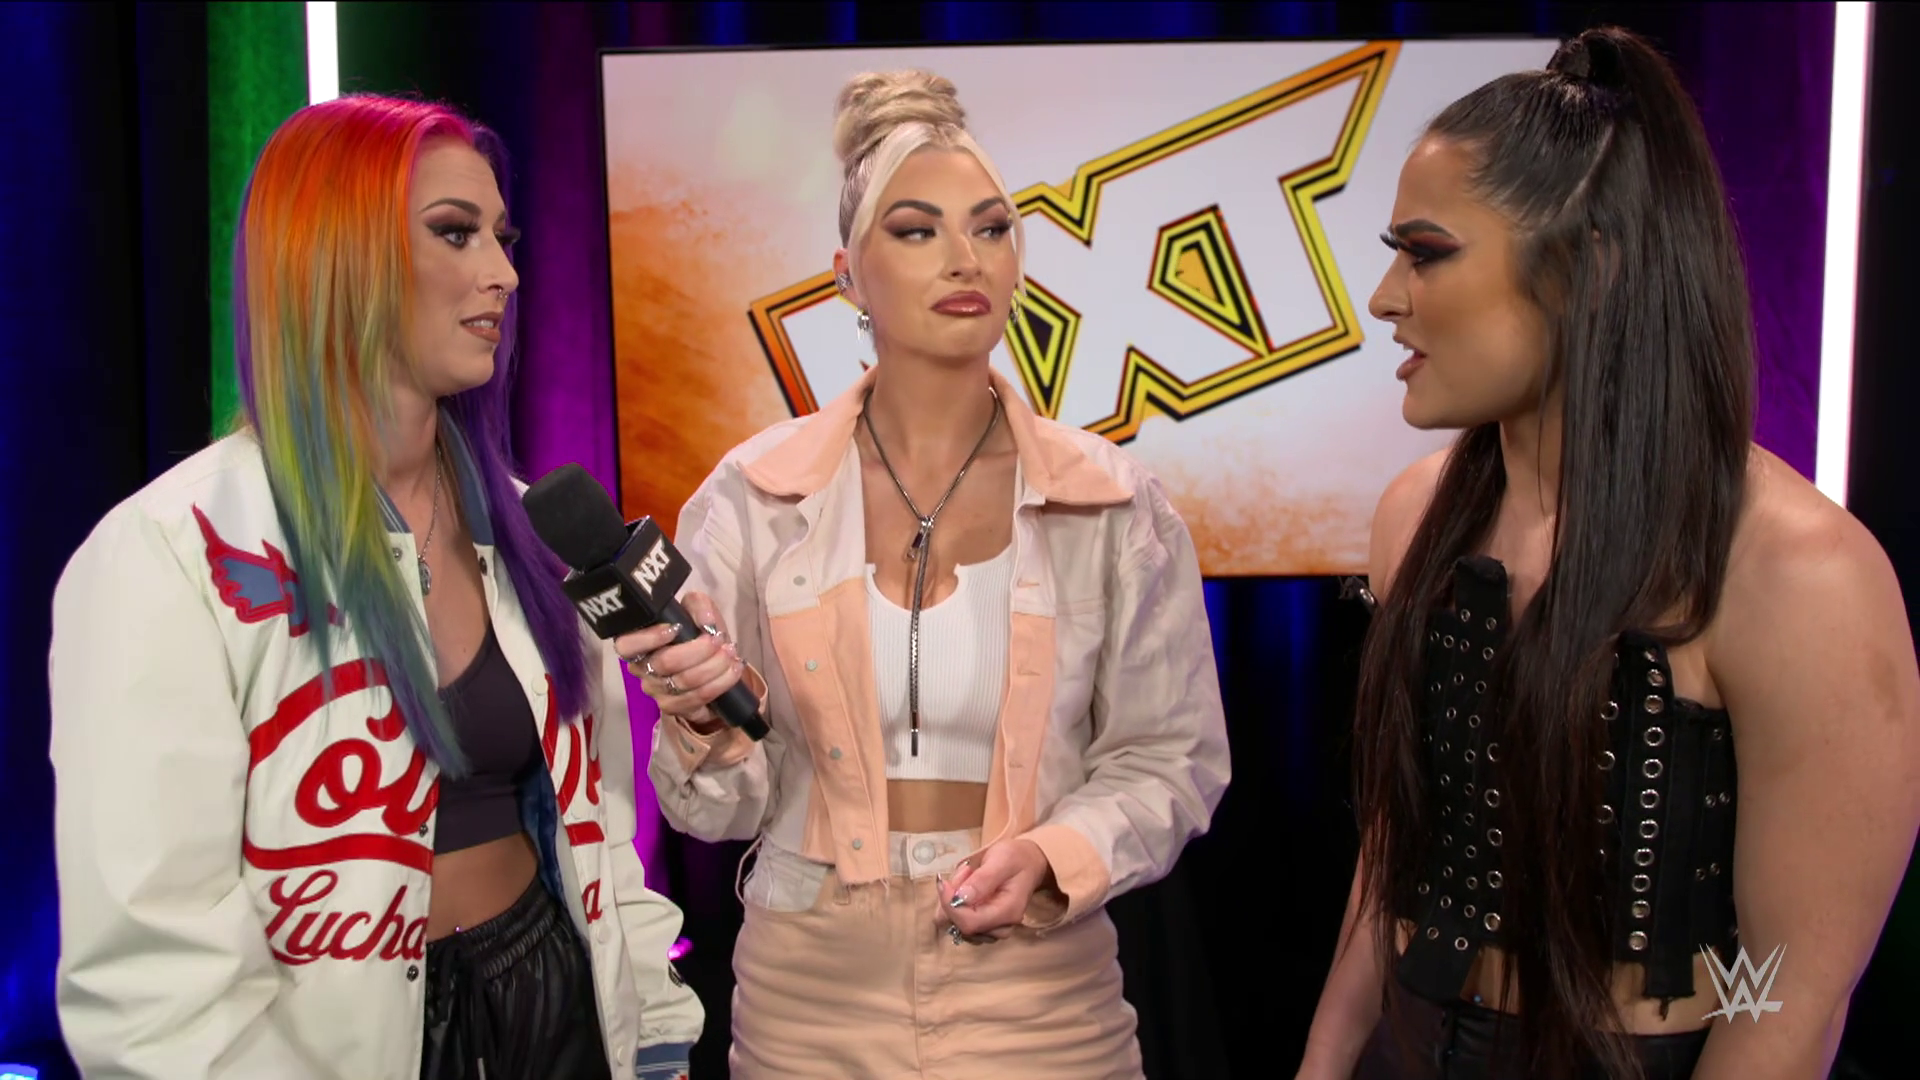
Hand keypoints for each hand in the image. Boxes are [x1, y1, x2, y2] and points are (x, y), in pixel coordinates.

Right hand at [613, 592, 742, 733]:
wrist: (710, 663)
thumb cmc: (695, 633)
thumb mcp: (696, 611)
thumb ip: (698, 605)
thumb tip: (705, 621)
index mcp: (638, 643)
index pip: (627, 644)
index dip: (650, 637)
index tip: (678, 628)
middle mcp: (641, 669)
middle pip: (665, 662)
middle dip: (699, 650)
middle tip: (719, 639)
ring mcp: (656, 691)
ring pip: (686, 681)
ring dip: (715, 666)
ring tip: (731, 653)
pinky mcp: (674, 707)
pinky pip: (698, 698)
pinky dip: (720, 682)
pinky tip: (733, 670)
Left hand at [937, 839, 1055, 942]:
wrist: (1029, 862)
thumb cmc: (1017, 858)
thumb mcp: (1002, 860)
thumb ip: (983, 880)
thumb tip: (961, 899)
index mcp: (1008, 913)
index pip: (970, 923)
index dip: (951, 907)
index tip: (943, 882)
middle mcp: (1000, 927)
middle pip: (960, 925)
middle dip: (953, 897)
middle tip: (966, 870)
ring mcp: (991, 928)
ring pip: (956, 922)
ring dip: (954, 897)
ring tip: (969, 874)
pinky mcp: (982, 924)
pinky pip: (958, 918)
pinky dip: (956, 900)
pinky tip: (967, 884)